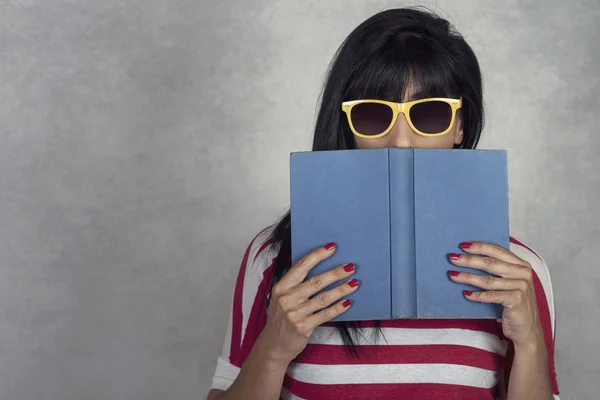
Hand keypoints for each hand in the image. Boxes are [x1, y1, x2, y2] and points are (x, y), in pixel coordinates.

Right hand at [254, 242, 357, 364]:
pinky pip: (325, 314)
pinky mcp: (303, 327)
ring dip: (341, 289)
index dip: (317, 255)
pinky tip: (347, 302)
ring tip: (354, 283)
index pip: (301, 266)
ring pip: (323, 298)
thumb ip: (296, 284)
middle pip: (316, 281)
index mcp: (281, 286)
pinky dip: (337, 308)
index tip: (332, 247)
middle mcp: (287, 298)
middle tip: (350, 266)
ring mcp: (295, 313)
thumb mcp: (282, 297)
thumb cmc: (281, 317)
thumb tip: (320, 266)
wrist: (273, 345)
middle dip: (335, 273)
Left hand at [448, 241, 543, 346]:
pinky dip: (476, 295)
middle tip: (452, 258)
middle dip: (469, 260)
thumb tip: (471, 258)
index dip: (479, 247)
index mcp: (521, 265)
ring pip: (488, 280)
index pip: (497, 250)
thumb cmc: (515, 303)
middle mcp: (523, 273)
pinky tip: (465, 294)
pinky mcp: (516, 299)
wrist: (527, 329)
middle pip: (490, 263)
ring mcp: (521, 286)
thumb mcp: (511, 282)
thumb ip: (499, 270)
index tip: (462, 246)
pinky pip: (490, 295)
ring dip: (467, 277)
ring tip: (453, 275)